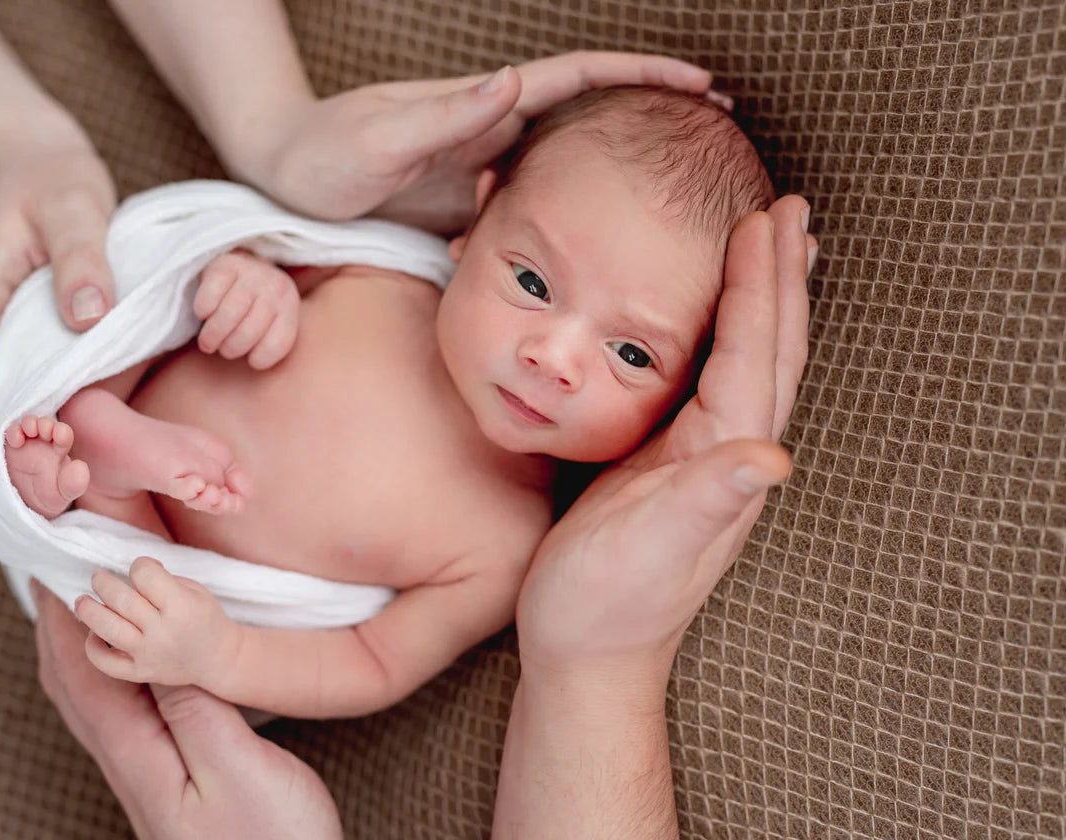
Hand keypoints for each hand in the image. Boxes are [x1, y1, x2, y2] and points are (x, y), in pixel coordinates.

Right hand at [0, 138, 116, 509]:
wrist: (40, 162)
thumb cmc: (56, 180)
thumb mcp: (74, 207)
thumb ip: (83, 257)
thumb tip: (88, 318)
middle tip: (1, 514)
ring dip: (4, 443)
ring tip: (23, 501)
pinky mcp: (18, 330)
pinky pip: (19, 381)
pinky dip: (26, 416)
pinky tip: (45, 451)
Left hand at [33, 578, 341, 839]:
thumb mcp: (237, 769)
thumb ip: (195, 708)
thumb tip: (159, 646)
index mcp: (138, 756)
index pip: (83, 671)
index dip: (63, 615)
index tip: (59, 561)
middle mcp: (129, 764)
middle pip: (72, 683)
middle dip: (57, 624)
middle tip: (56, 569)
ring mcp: (143, 774)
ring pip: (89, 698)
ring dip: (75, 645)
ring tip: (76, 602)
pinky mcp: (164, 778)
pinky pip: (117, 712)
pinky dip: (105, 671)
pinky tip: (130, 662)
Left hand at [74, 557, 235, 686]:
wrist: (219, 658)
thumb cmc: (205, 617)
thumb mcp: (194, 589)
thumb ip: (164, 578)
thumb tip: (132, 572)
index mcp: (181, 606)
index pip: (145, 575)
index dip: (139, 565)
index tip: (142, 569)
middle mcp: (163, 631)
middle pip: (120, 599)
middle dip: (103, 582)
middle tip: (99, 576)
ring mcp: (149, 654)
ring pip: (107, 628)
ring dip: (88, 610)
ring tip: (82, 600)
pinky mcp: (140, 672)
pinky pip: (105, 663)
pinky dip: (92, 647)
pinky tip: (93, 633)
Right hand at [194, 249, 299, 367]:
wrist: (241, 263)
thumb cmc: (254, 304)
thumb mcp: (272, 321)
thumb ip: (270, 340)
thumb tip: (256, 367)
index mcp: (289, 306)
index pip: (278, 344)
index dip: (259, 359)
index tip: (250, 358)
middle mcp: (274, 287)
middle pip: (248, 333)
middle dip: (230, 349)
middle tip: (222, 349)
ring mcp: (251, 273)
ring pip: (228, 316)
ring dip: (212, 336)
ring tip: (208, 341)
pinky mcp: (225, 264)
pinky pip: (209, 298)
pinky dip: (202, 311)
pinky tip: (203, 313)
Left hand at [238, 52, 722, 233]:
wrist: (286, 180)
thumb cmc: (324, 156)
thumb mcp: (382, 139)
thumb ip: (444, 118)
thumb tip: (515, 80)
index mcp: (481, 106)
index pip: (576, 80)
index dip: (639, 78)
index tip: (700, 86)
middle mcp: (491, 130)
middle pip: (588, 117)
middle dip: (650, 120)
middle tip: (715, 138)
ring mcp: (483, 167)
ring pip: (569, 161)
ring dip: (620, 168)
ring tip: (677, 189)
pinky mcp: (468, 203)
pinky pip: (536, 202)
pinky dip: (575, 207)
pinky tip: (600, 235)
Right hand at [516, 197, 813, 674]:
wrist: (585, 653)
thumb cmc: (607, 604)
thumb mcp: (651, 549)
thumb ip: (708, 502)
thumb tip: (774, 459)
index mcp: (721, 457)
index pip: (755, 356)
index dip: (763, 287)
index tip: (765, 219)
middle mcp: (726, 452)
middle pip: (768, 350)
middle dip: (780, 278)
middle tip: (787, 208)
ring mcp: (702, 458)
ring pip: (745, 361)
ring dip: (763, 300)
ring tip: (770, 246)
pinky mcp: (672, 464)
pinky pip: (707, 380)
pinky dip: (721, 336)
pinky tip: (710, 322)